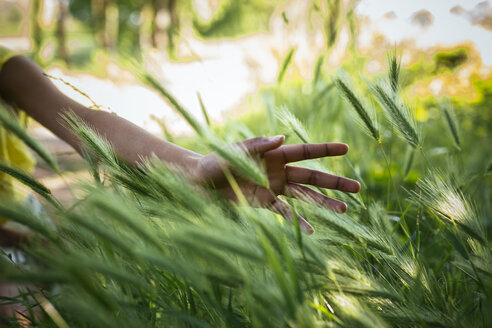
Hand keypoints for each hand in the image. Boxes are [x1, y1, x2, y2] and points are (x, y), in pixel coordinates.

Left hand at [193, 136, 359, 233]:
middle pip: (312, 177)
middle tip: (357, 189)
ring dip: (323, 203)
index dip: (325, 150)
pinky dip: (297, 221)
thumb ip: (258, 145)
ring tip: (343, 211)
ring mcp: (273, 189)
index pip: (304, 152)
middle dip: (334, 182)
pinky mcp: (264, 204)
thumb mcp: (235, 151)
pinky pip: (285, 213)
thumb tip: (283, 138)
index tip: (347, 148)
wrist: (198, 184)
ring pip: (304, 197)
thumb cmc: (215, 162)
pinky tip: (312, 231)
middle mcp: (278, 171)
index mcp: (273, 155)